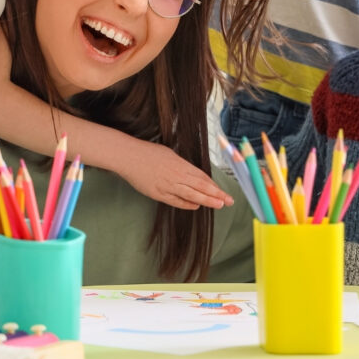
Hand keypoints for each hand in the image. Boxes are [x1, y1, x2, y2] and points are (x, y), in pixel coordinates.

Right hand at [117, 139, 233, 209]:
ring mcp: (167, 185)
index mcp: (180, 164)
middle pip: (201, 187)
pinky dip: (187, 204)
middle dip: (216, 194)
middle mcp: (176, 175)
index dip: (214, 185)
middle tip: (229, 201)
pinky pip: (175, 200)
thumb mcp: (169, 154)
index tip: (224, 191)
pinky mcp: (157, 193)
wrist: (128, 156)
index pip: (202, 177)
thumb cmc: (148, 152)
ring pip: (191, 195)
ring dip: (206, 201)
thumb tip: (192, 174)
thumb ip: (181, 165)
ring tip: (218, 205)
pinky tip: (196, 206)